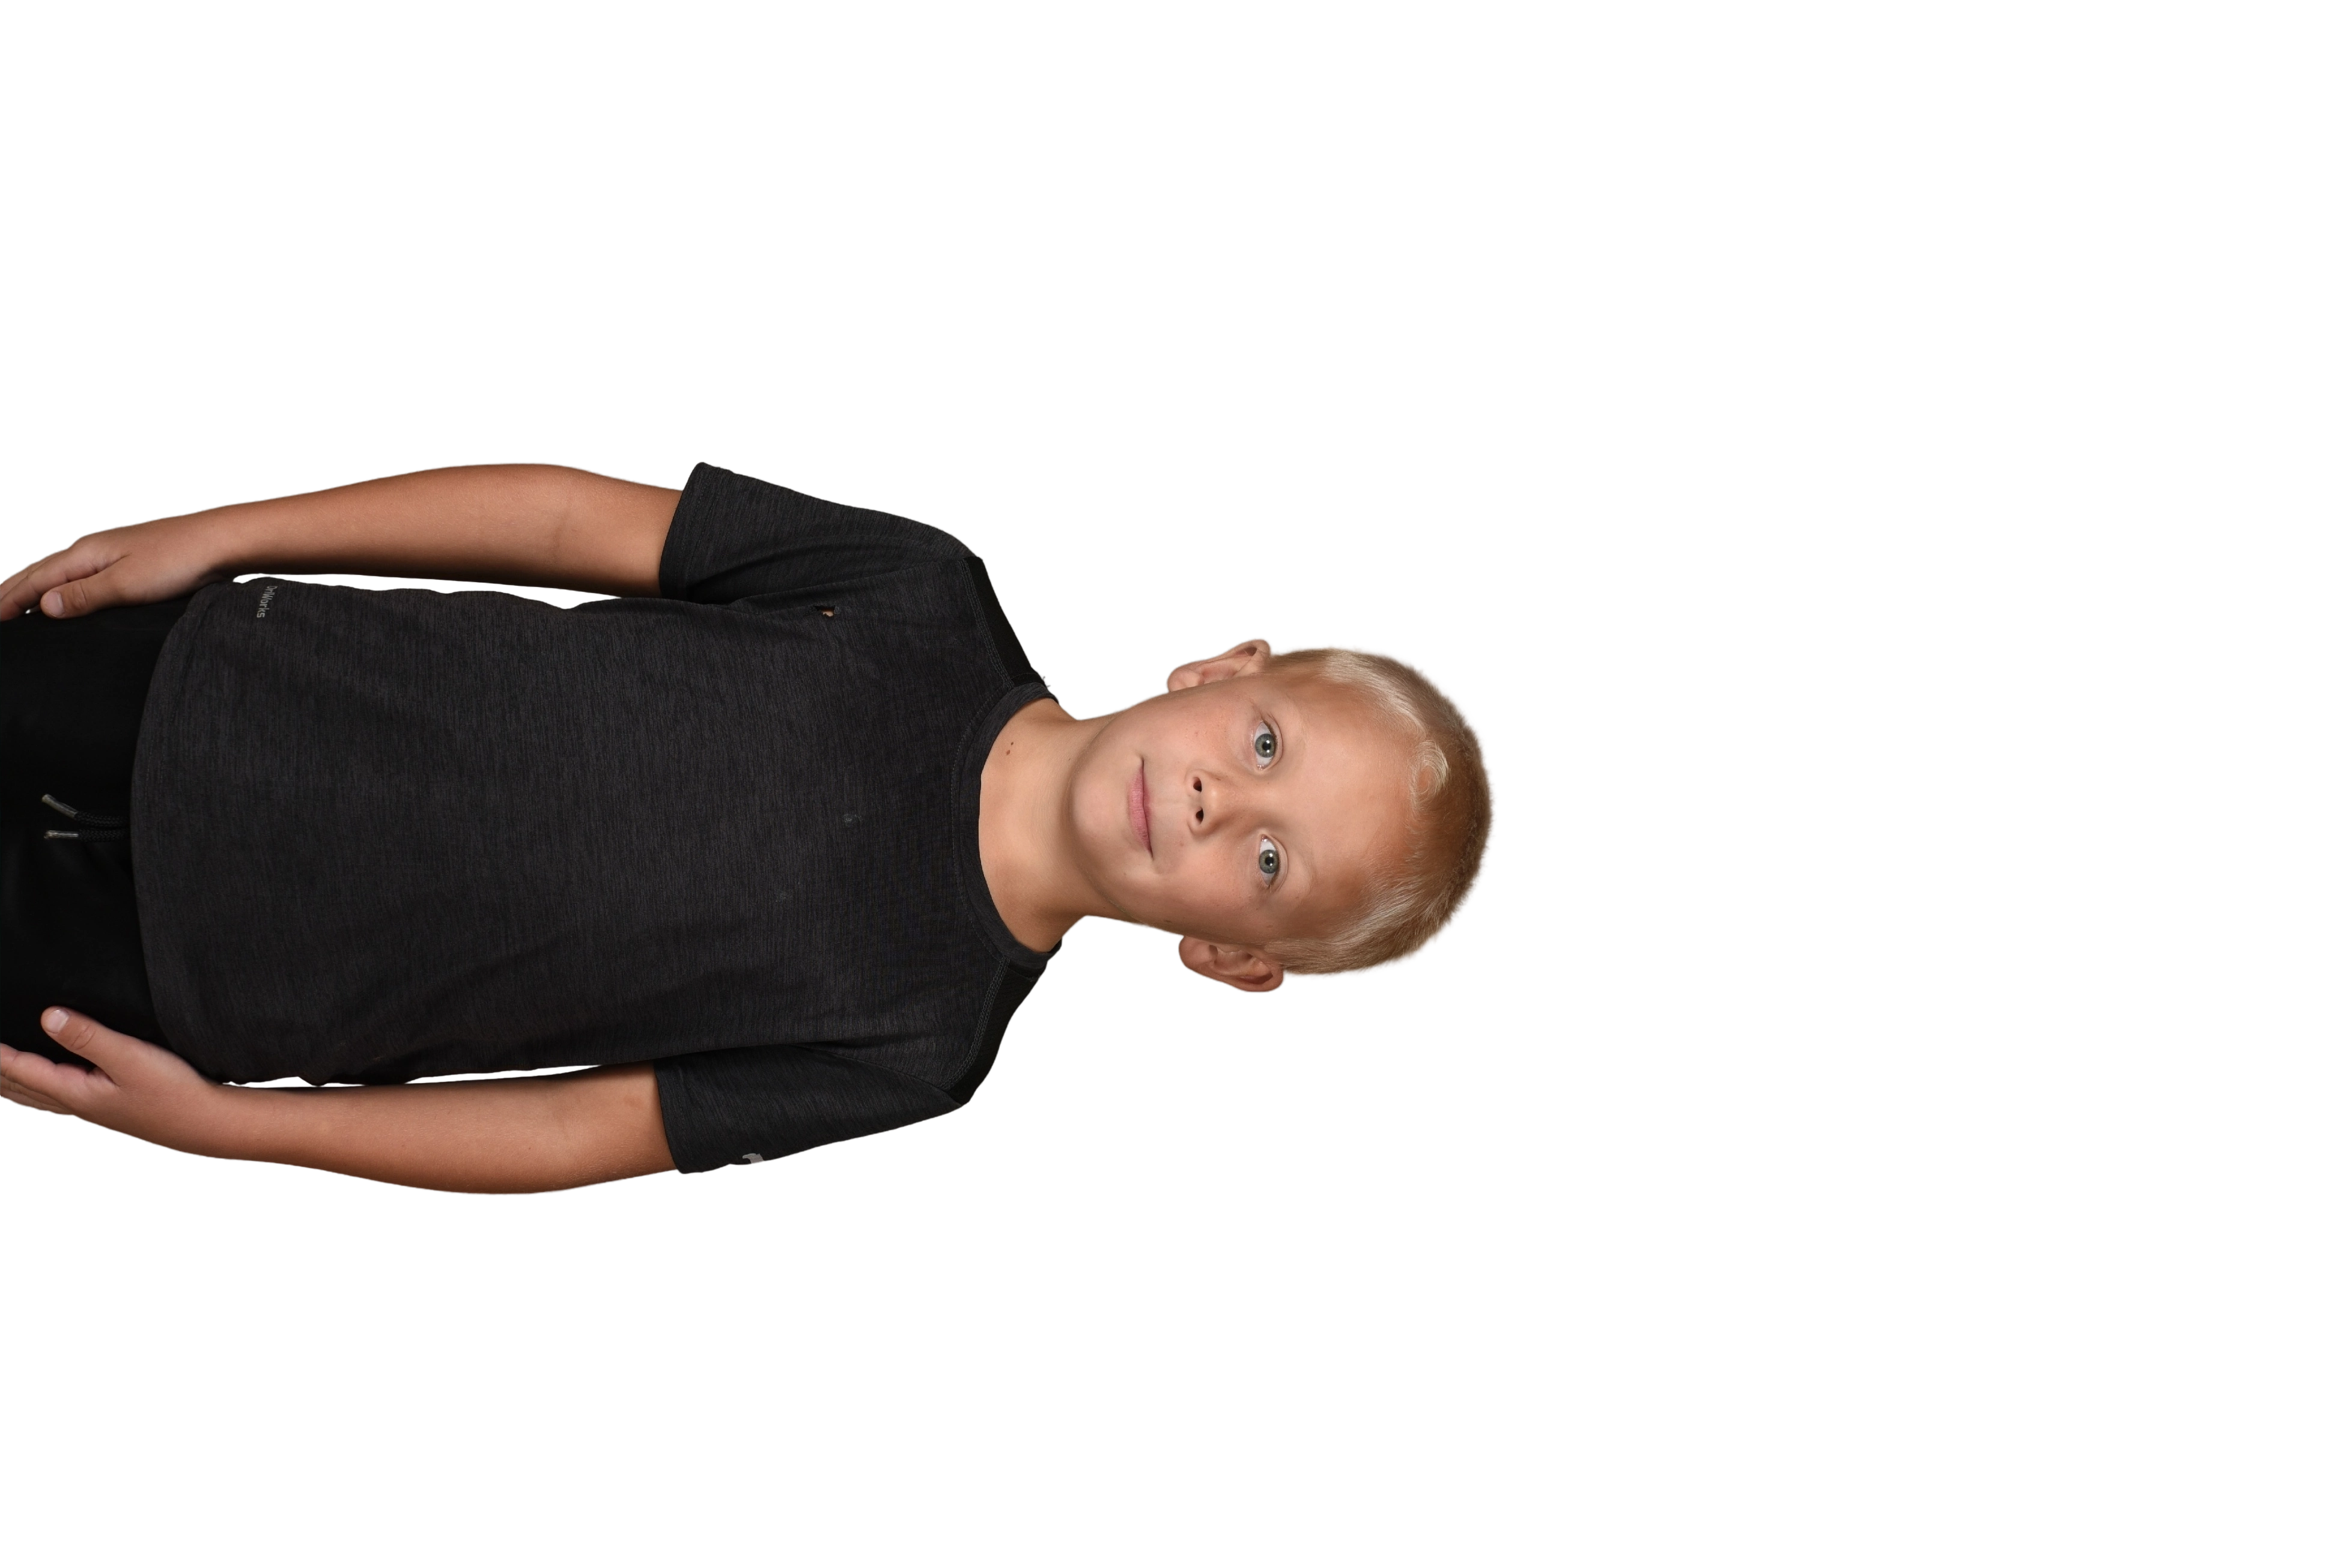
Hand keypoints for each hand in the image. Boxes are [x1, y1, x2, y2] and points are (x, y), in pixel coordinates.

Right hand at [0, 513, 239, 621]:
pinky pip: (84, 575)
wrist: (223, 541)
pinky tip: (71, 596)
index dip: (8, 601)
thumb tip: (44, 607)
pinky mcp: (131, 561)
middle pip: (40, 572)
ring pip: (61, 572)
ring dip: (37, 588)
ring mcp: (112, 553)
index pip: (33, 580)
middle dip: (13, 592)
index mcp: (84, 554)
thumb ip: (84, 596)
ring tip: (20, 606)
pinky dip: (65, 586)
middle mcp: (92, 549)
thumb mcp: (127, 584)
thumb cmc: (180, 559)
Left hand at [0, 1007, 254, 1161]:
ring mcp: (87, 1109)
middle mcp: (73, 1103)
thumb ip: (90, 1037)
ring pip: (31, 1096)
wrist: (204, 1123)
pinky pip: (50, 1099)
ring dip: (7, 1082)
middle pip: (16, 1087)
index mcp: (74, 1091)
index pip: (19, 1068)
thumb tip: (49, 1016)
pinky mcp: (101, 1108)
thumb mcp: (132, 1058)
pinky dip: (30, 1090)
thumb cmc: (173, 1093)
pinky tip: (38, 1085)